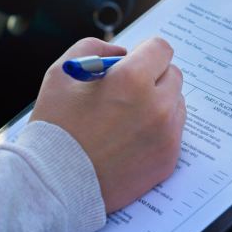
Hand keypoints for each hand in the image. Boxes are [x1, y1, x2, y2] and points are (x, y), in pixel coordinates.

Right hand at [32, 37, 186, 211]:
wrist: (55, 183)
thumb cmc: (55, 128)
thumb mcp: (62, 72)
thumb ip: (93, 48)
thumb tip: (120, 51)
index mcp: (132, 79)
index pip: (161, 48)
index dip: (144, 52)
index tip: (132, 62)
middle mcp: (157, 106)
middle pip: (172, 75)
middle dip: (152, 77)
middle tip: (126, 92)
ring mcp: (166, 135)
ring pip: (176, 104)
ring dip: (158, 103)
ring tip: (126, 118)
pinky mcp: (168, 159)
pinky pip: (174, 132)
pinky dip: (158, 130)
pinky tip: (130, 138)